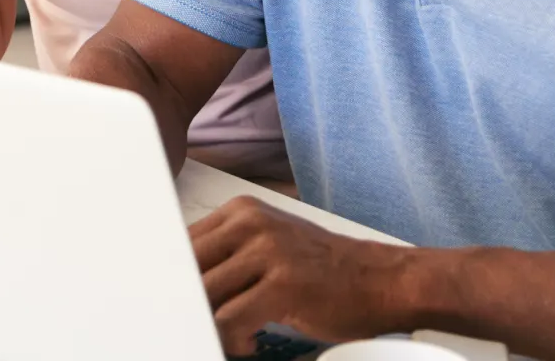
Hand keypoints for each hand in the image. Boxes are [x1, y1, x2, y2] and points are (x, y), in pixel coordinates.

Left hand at [190, 196, 410, 354]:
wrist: (382, 280)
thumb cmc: (323, 270)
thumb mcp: (269, 245)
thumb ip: (226, 254)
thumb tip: (177, 281)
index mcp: (242, 211)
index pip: (181, 243)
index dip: (172, 278)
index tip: (172, 302)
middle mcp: (251, 223)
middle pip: (187, 268)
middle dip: (185, 303)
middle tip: (195, 324)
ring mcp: (267, 251)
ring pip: (203, 296)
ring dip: (210, 325)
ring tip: (232, 335)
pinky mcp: (282, 285)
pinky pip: (229, 321)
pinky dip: (233, 340)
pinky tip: (250, 343)